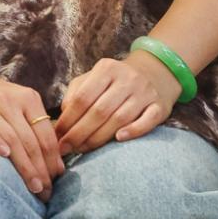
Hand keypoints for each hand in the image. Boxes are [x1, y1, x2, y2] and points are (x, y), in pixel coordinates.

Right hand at [0, 66, 65, 196]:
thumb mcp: (20, 104)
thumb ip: (36, 127)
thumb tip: (55, 163)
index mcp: (29, 99)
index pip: (45, 134)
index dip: (53, 159)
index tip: (57, 179)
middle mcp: (10, 101)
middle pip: (30, 140)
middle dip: (41, 169)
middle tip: (46, 191)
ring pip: (11, 139)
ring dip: (24, 166)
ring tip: (33, 187)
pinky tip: (4, 156)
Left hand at [54, 51, 180, 154]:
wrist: (155, 73)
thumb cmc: (114, 81)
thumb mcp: (92, 79)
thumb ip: (74, 95)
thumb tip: (60, 122)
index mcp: (106, 69)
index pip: (83, 97)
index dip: (68, 120)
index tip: (57, 137)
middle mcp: (127, 78)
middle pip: (100, 111)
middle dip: (80, 133)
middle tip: (67, 148)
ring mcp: (145, 92)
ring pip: (120, 118)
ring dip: (99, 138)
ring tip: (84, 149)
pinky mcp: (160, 106)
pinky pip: (147, 121)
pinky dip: (133, 131)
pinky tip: (119, 139)